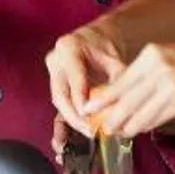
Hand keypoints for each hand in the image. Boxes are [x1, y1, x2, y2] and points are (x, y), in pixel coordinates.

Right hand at [47, 20, 130, 143]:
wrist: (94, 42)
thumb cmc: (104, 48)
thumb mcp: (115, 59)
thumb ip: (118, 79)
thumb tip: (121, 105)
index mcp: (69, 47)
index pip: (73, 75)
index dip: (79, 96)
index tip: (87, 114)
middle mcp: (56, 60)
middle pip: (60, 93)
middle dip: (73, 115)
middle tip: (89, 130)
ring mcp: (53, 73)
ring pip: (58, 101)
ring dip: (72, 119)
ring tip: (90, 131)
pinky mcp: (55, 85)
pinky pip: (61, 104)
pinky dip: (71, 117)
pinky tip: (82, 128)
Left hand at [81, 44, 174, 140]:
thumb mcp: (166, 58)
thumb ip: (143, 74)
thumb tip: (118, 95)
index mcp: (151, 55)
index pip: (119, 82)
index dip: (102, 100)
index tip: (90, 110)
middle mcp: (158, 69)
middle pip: (124, 101)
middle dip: (110, 118)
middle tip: (100, 127)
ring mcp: (170, 86)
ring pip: (139, 114)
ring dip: (126, 127)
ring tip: (119, 132)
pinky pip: (156, 119)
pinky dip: (145, 126)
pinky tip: (139, 129)